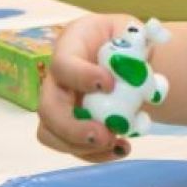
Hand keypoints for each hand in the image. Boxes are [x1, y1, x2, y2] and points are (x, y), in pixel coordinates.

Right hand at [36, 13, 137, 160]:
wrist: (129, 58)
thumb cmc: (126, 40)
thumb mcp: (133, 32)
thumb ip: (136, 46)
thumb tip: (138, 74)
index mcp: (71, 46)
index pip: (62, 64)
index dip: (81, 77)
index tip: (109, 84)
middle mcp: (57, 78)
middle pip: (47, 107)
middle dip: (72, 127)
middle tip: (104, 134)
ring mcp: (60, 104)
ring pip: (51, 133)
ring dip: (81, 147)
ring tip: (116, 144)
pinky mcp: (70, 126)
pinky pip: (72, 147)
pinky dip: (96, 155)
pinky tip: (122, 149)